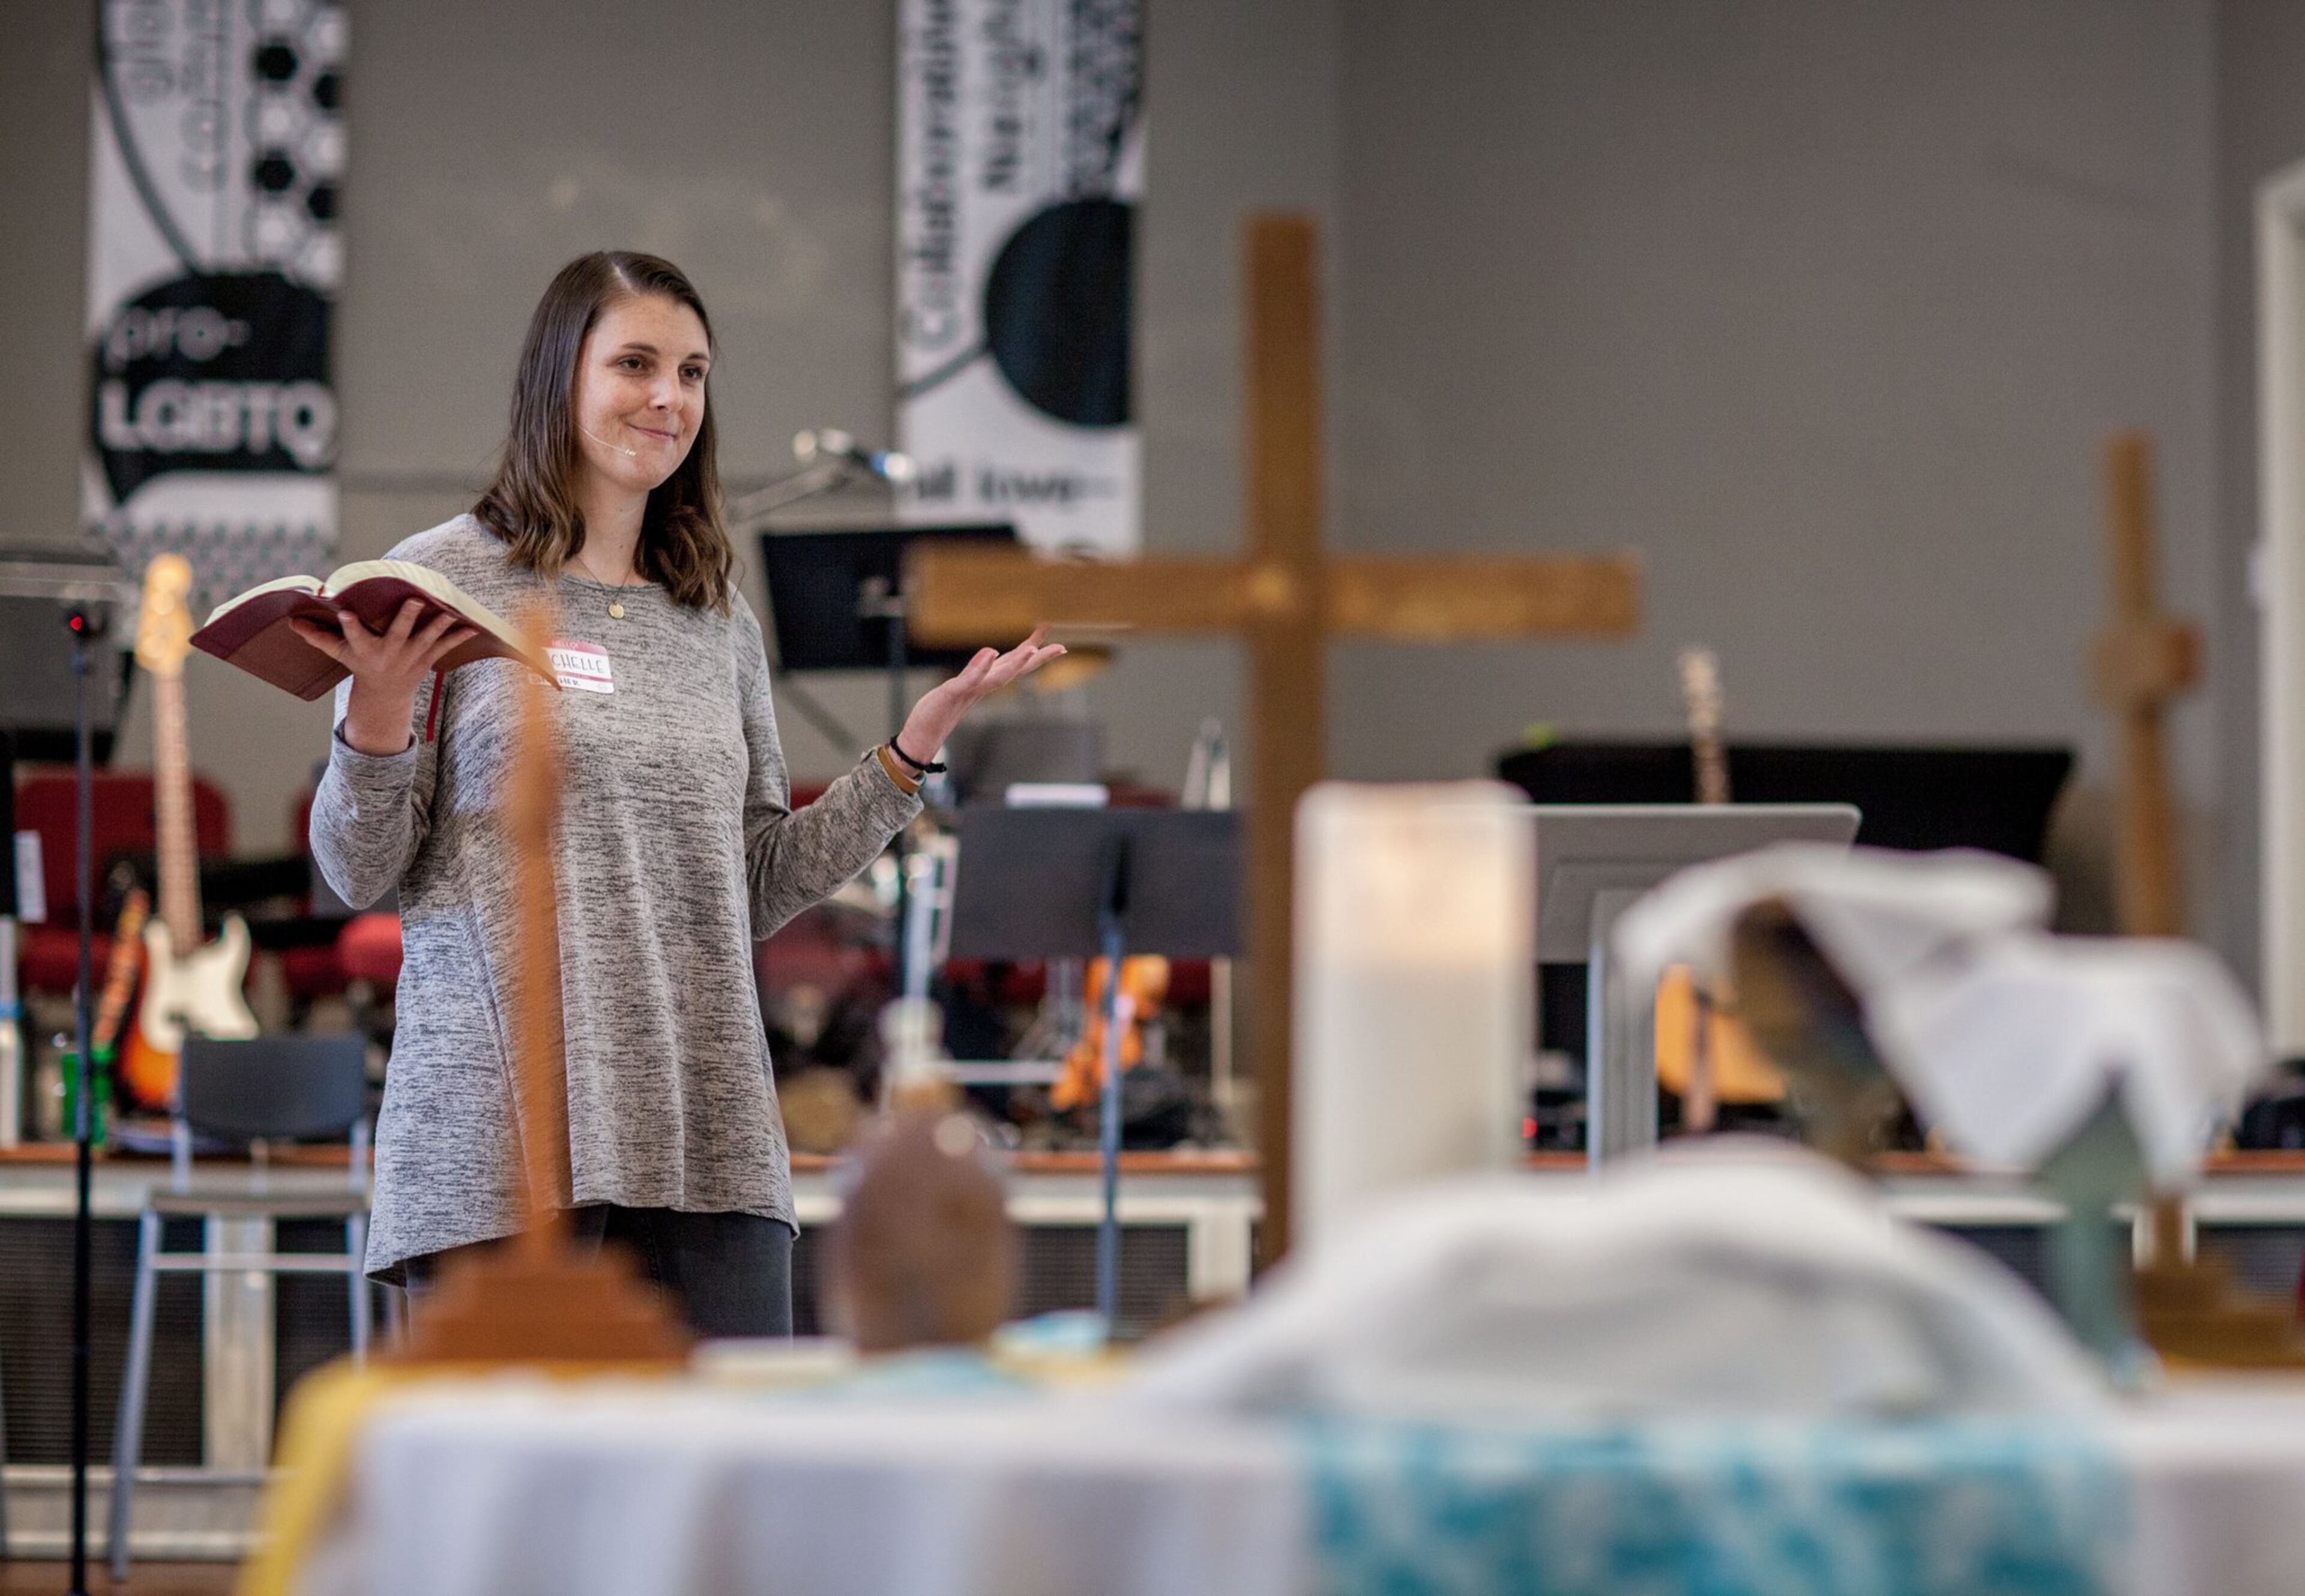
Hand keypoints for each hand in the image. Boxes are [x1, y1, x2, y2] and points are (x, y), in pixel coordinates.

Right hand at [292, 600, 473, 755]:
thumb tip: (291, 622)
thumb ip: (317, 637)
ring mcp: (410, 657)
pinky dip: (459, 637)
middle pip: (397, 634)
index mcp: (364, 650)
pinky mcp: (426, 659)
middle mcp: (388, 654)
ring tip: (451, 611)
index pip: (353, 636)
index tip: (345, 613)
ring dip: (439, 625)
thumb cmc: (359, 664)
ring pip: (426, 639)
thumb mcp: (337, 653)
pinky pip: (445, 647)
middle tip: (414, 600)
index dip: (349, 625)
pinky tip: (473, 626)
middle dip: (405, 618)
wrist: (385, 694)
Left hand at [895, 627, 1066, 765]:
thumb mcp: (958, 686)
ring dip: (1015, 664)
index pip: (1012, 665)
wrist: (921, 736)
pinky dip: (981, 667)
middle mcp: (981, 687)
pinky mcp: (952, 694)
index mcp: (984, 683)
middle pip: (1013, 670)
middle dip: (1037, 659)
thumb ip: (975, 671)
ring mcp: (968, 691)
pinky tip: (992, 652)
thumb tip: (993, 653)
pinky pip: (969, 679)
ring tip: (1032, 649)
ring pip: (997, 676)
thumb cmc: (938, 712)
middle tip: (1060, 648)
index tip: (1056, 645)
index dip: (1033, 654)